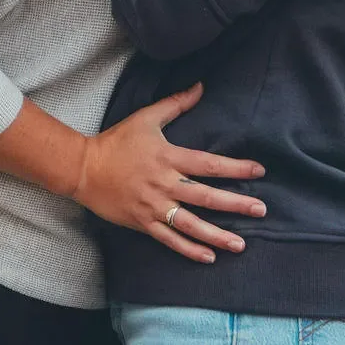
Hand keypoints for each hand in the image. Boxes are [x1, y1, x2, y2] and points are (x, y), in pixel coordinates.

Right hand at [71, 83, 266, 262]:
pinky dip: (189, 250)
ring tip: (240, 244)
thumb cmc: (116, 142)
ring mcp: (154, 206)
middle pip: (206, 196)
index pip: (209, 164)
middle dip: (236, 204)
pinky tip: (209, 257)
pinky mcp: (143, 222)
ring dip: (217, 235)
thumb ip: (176, 104)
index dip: (236, 168)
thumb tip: (200, 86)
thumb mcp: (146, 118)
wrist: (83, 168)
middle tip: (261, 210)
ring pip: (191, 224)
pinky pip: (170, 239)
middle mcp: (165, 184)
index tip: (259, 171)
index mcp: (168, 158)